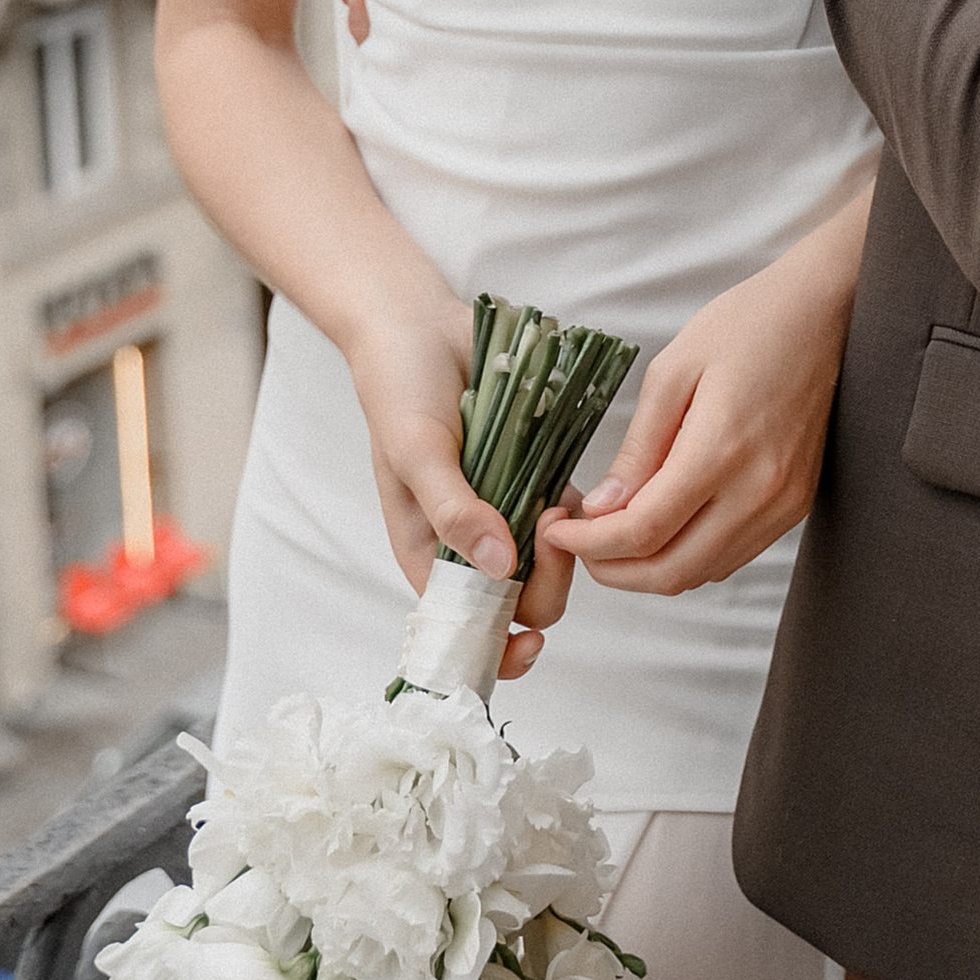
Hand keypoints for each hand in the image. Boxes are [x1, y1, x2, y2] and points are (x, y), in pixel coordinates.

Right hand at [341, 301, 552, 680]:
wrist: (422, 328)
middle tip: (546, 529)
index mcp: (430, 555)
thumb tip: (500, 569)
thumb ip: (454, 511)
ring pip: (554, 564)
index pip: (464, 630)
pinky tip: (569, 487)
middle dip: (545, 583)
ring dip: (565, 548)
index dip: (497, 652)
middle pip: (524, 603)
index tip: (529, 643)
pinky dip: (578, 513)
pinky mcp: (539, 476)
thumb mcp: (416, 452)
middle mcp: (470, 544)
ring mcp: (508, 511)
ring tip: (555, 501)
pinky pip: (570, 516)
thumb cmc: (401, 392)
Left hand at [539, 210, 858, 599]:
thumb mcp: (673, 371)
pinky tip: (663, 526)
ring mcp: (783, 504)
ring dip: (648, 568)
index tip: (555, 528)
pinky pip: (731, 556)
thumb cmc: (748, 325)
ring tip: (612, 534)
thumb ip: (638, 447)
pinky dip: (688, 556)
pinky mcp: (795, 505)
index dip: (589, 543)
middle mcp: (759, 491)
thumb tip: (602, 507)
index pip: (644, 530)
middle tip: (576, 542)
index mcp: (722, 451)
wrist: (822, 313)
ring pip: (701, 572)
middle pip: (671, 571)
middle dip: (611, 569)